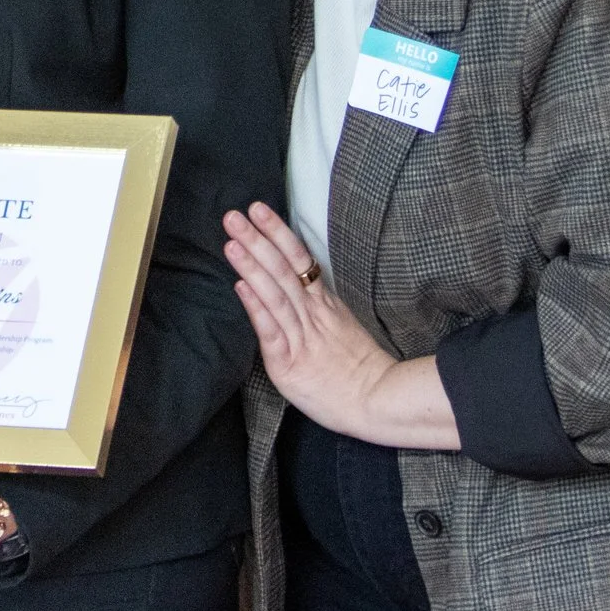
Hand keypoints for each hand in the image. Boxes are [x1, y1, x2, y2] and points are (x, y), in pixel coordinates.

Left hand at [224, 203, 412, 440]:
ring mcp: (301, 338)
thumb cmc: (357, 367)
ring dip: (252, 267)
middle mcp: (311, 315)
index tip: (257, 209)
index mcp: (323, 304)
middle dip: (257, 240)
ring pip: (275, 295)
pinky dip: (257, 308)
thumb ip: (317, 304)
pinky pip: (272, 332)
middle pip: (283, 270)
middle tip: (233, 215)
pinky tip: (241, 288)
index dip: (277, 233)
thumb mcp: (340, 325)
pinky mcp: (289, 363)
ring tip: (232, 242)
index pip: (298, 260)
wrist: (377, 401)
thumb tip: (294, 281)